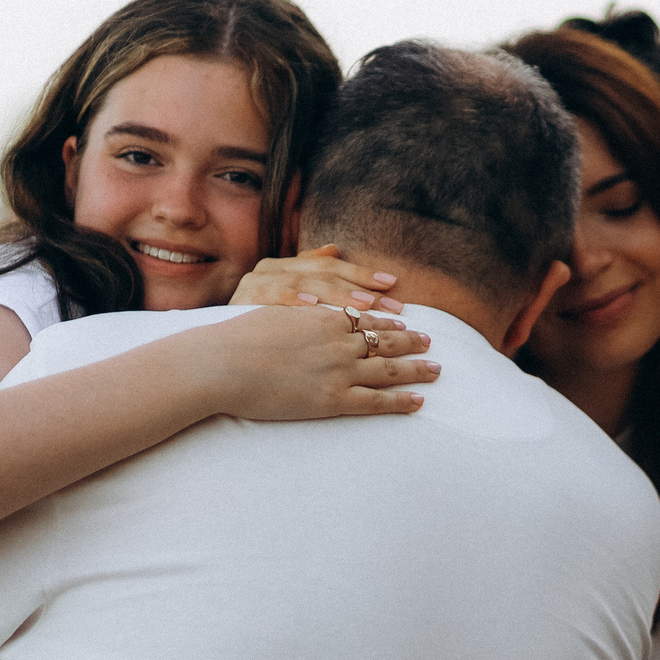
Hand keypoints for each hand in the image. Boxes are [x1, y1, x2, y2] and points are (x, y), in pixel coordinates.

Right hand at [185, 303, 438, 420]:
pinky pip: (376, 401)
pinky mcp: (332, 400)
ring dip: (416, 369)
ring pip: (389, 369)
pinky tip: (418, 401)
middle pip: (386, 341)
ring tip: (436, 370)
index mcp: (324, 317)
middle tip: (430, 343)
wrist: (223, 364)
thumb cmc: (238, 335)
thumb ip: (299, 286)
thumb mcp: (271, 301)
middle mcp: (338, 341)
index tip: (404, 321)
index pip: (366, 318)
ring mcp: (339, 371)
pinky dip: (400, 401)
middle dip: (411, 341)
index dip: (388, 320)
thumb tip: (322, 258)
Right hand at [232, 247, 404, 313]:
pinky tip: (317, 308)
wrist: (210, 355)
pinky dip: (296, 300)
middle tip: (395, 307)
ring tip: (368, 306)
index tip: (393, 286)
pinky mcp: (245, 303)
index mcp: (282, 267)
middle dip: (363, 291)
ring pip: (306, 283)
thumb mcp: (279, 296)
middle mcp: (271, 271)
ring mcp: (257, 284)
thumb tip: (335, 248)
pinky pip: (275, 298)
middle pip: (326, 275)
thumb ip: (308, 272)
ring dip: (339, 295)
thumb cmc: (250, 329)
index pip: (332, 266)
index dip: (363, 274)